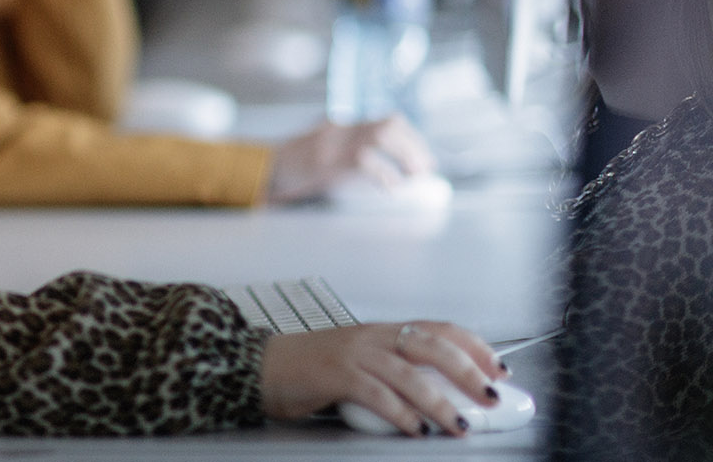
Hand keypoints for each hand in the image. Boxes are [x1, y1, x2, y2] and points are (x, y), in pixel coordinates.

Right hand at [260, 321, 507, 436]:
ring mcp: (353, 354)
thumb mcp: (358, 361)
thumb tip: (438, 397)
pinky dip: (402, 414)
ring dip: (440, 402)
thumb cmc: (309, 369)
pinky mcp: (335, 375)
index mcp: (381, 332)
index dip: (474, 346)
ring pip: (409, 374)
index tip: (498, 367)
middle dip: (468, 372)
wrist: (261, 366)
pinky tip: (416, 428)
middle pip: (432, 346)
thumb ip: (394, 373)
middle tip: (489, 396)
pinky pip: (377, 395)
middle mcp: (372, 337)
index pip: (438, 329)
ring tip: (458, 424)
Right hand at [266, 115, 434, 201]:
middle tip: (425, 168)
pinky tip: (391, 188)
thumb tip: (382, 167)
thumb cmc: (292, 168)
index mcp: (340, 126)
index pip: (386, 120)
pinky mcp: (326, 161)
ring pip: (381, 135)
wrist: (261, 171)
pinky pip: (364, 161)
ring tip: (414, 175)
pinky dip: (384, 174)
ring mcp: (332, 143)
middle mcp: (339, 129)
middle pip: (389, 124)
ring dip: (405, 154)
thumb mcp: (320, 150)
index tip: (423, 157)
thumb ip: (345, 151)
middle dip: (414, 145)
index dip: (411, 137)